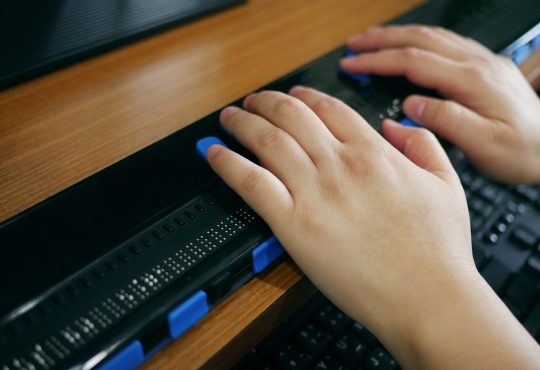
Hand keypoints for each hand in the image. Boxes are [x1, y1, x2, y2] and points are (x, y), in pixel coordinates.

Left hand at [207, 86, 476, 366]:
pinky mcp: (293, 224)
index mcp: (374, 152)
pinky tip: (214, 153)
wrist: (427, 297)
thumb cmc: (438, 250)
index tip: (292, 96)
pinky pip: (250, 182)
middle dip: (266, 102)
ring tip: (229, 118)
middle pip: (290, 115)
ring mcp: (314, 192)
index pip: (328, 107)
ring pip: (266, 140)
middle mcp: (340, 164)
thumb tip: (398, 126)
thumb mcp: (447, 184)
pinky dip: (227, 163)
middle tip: (253, 103)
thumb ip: (424, 146)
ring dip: (241, 123)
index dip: (303, 96)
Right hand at [340, 25, 539, 183]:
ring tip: (372, 41)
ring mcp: (482, 62)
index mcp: (472, 81)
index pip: (413, 61)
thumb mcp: (485, 145)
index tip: (352, 64)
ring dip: (397, 36)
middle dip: (381, 40)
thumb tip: (410, 104)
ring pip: (432, 37)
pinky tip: (409, 45)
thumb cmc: (524, 151)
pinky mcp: (485, 67)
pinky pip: (445, 43)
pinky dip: (418, 40)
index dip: (378, 61)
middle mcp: (477, 64)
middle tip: (353, 45)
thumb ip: (446, 120)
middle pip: (420, 40)